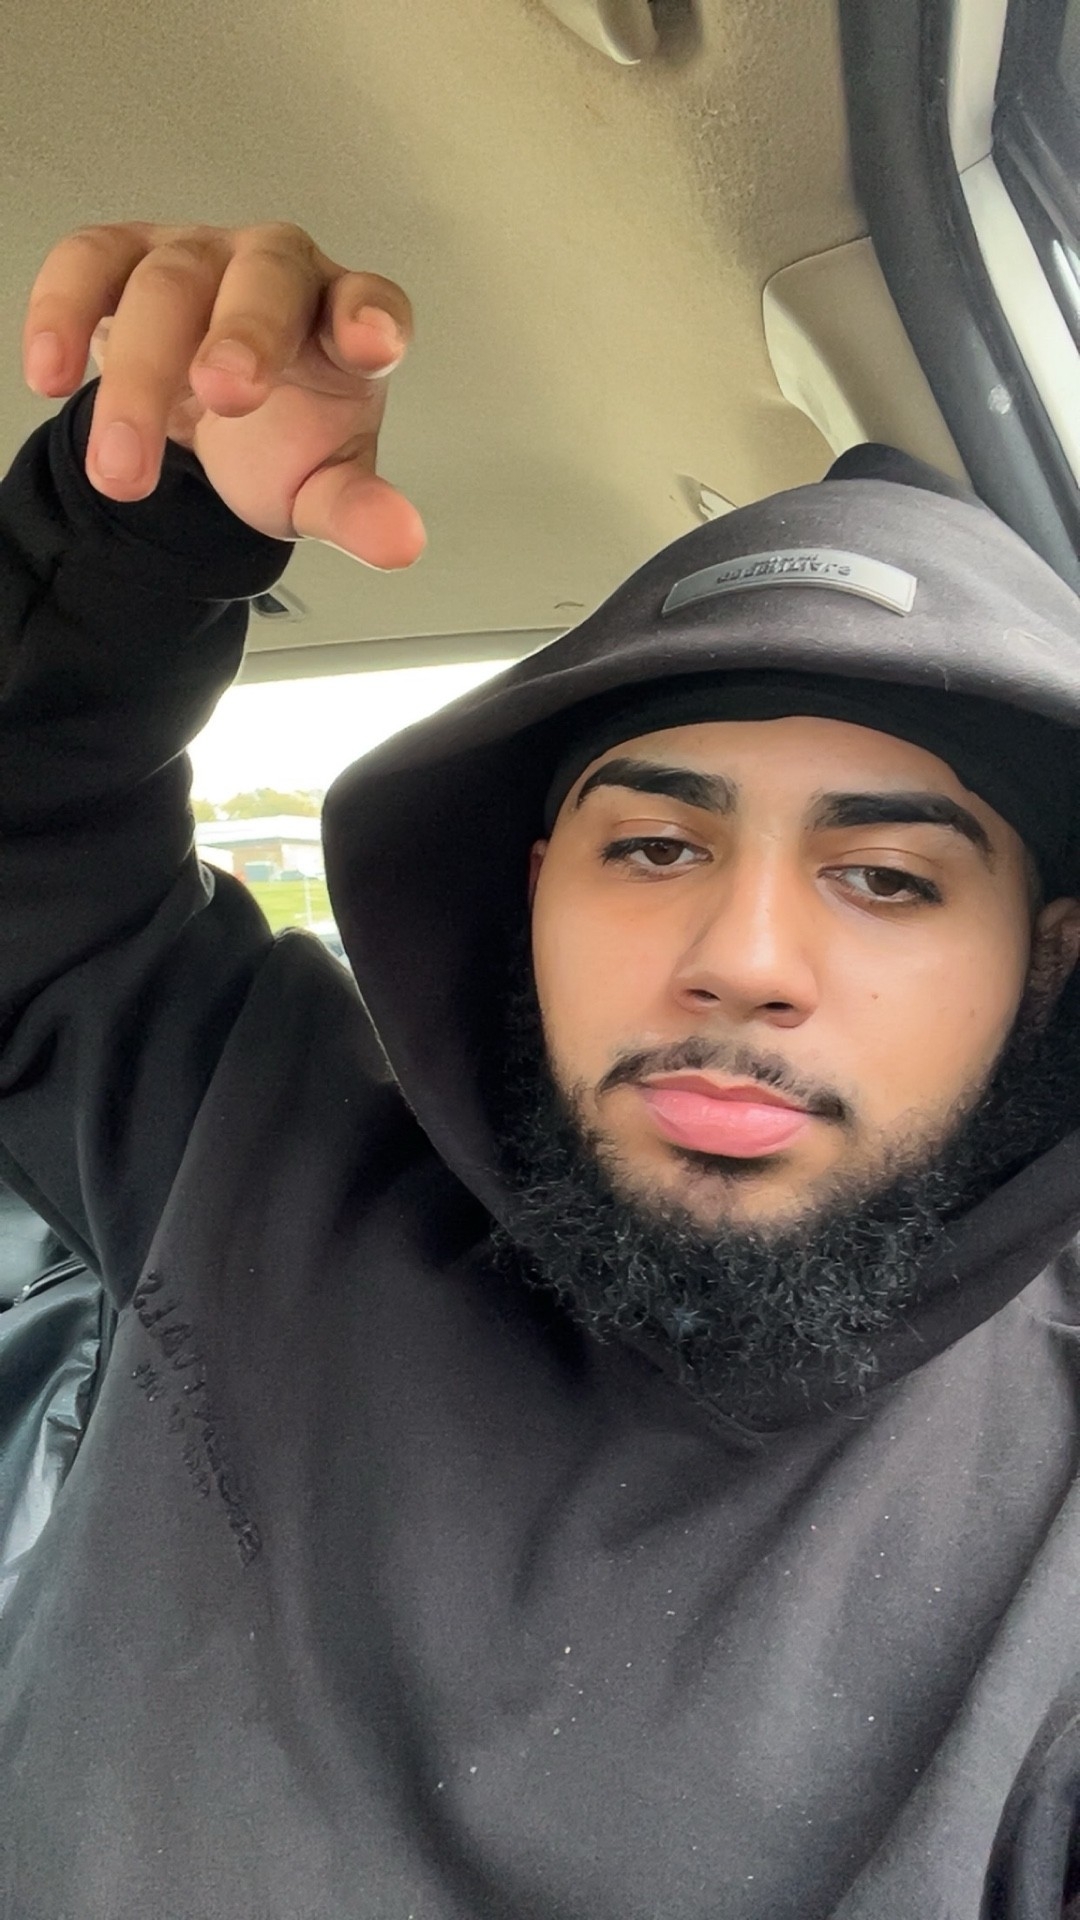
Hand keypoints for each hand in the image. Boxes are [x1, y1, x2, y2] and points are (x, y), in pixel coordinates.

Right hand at [21, 220, 424, 569]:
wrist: (218, 423)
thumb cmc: (283, 436)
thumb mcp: (322, 487)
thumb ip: (357, 513)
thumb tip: (400, 543)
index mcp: (343, 323)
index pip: (371, 304)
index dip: (371, 319)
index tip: (370, 344)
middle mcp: (279, 273)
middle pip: (264, 280)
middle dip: (242, 334)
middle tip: (224, 396)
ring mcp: (202, 257)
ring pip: (169, 284)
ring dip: (139, 376)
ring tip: (122, 467)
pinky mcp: (128, 257)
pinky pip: (91, 262)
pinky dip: (64, 312)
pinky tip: (53, 375)